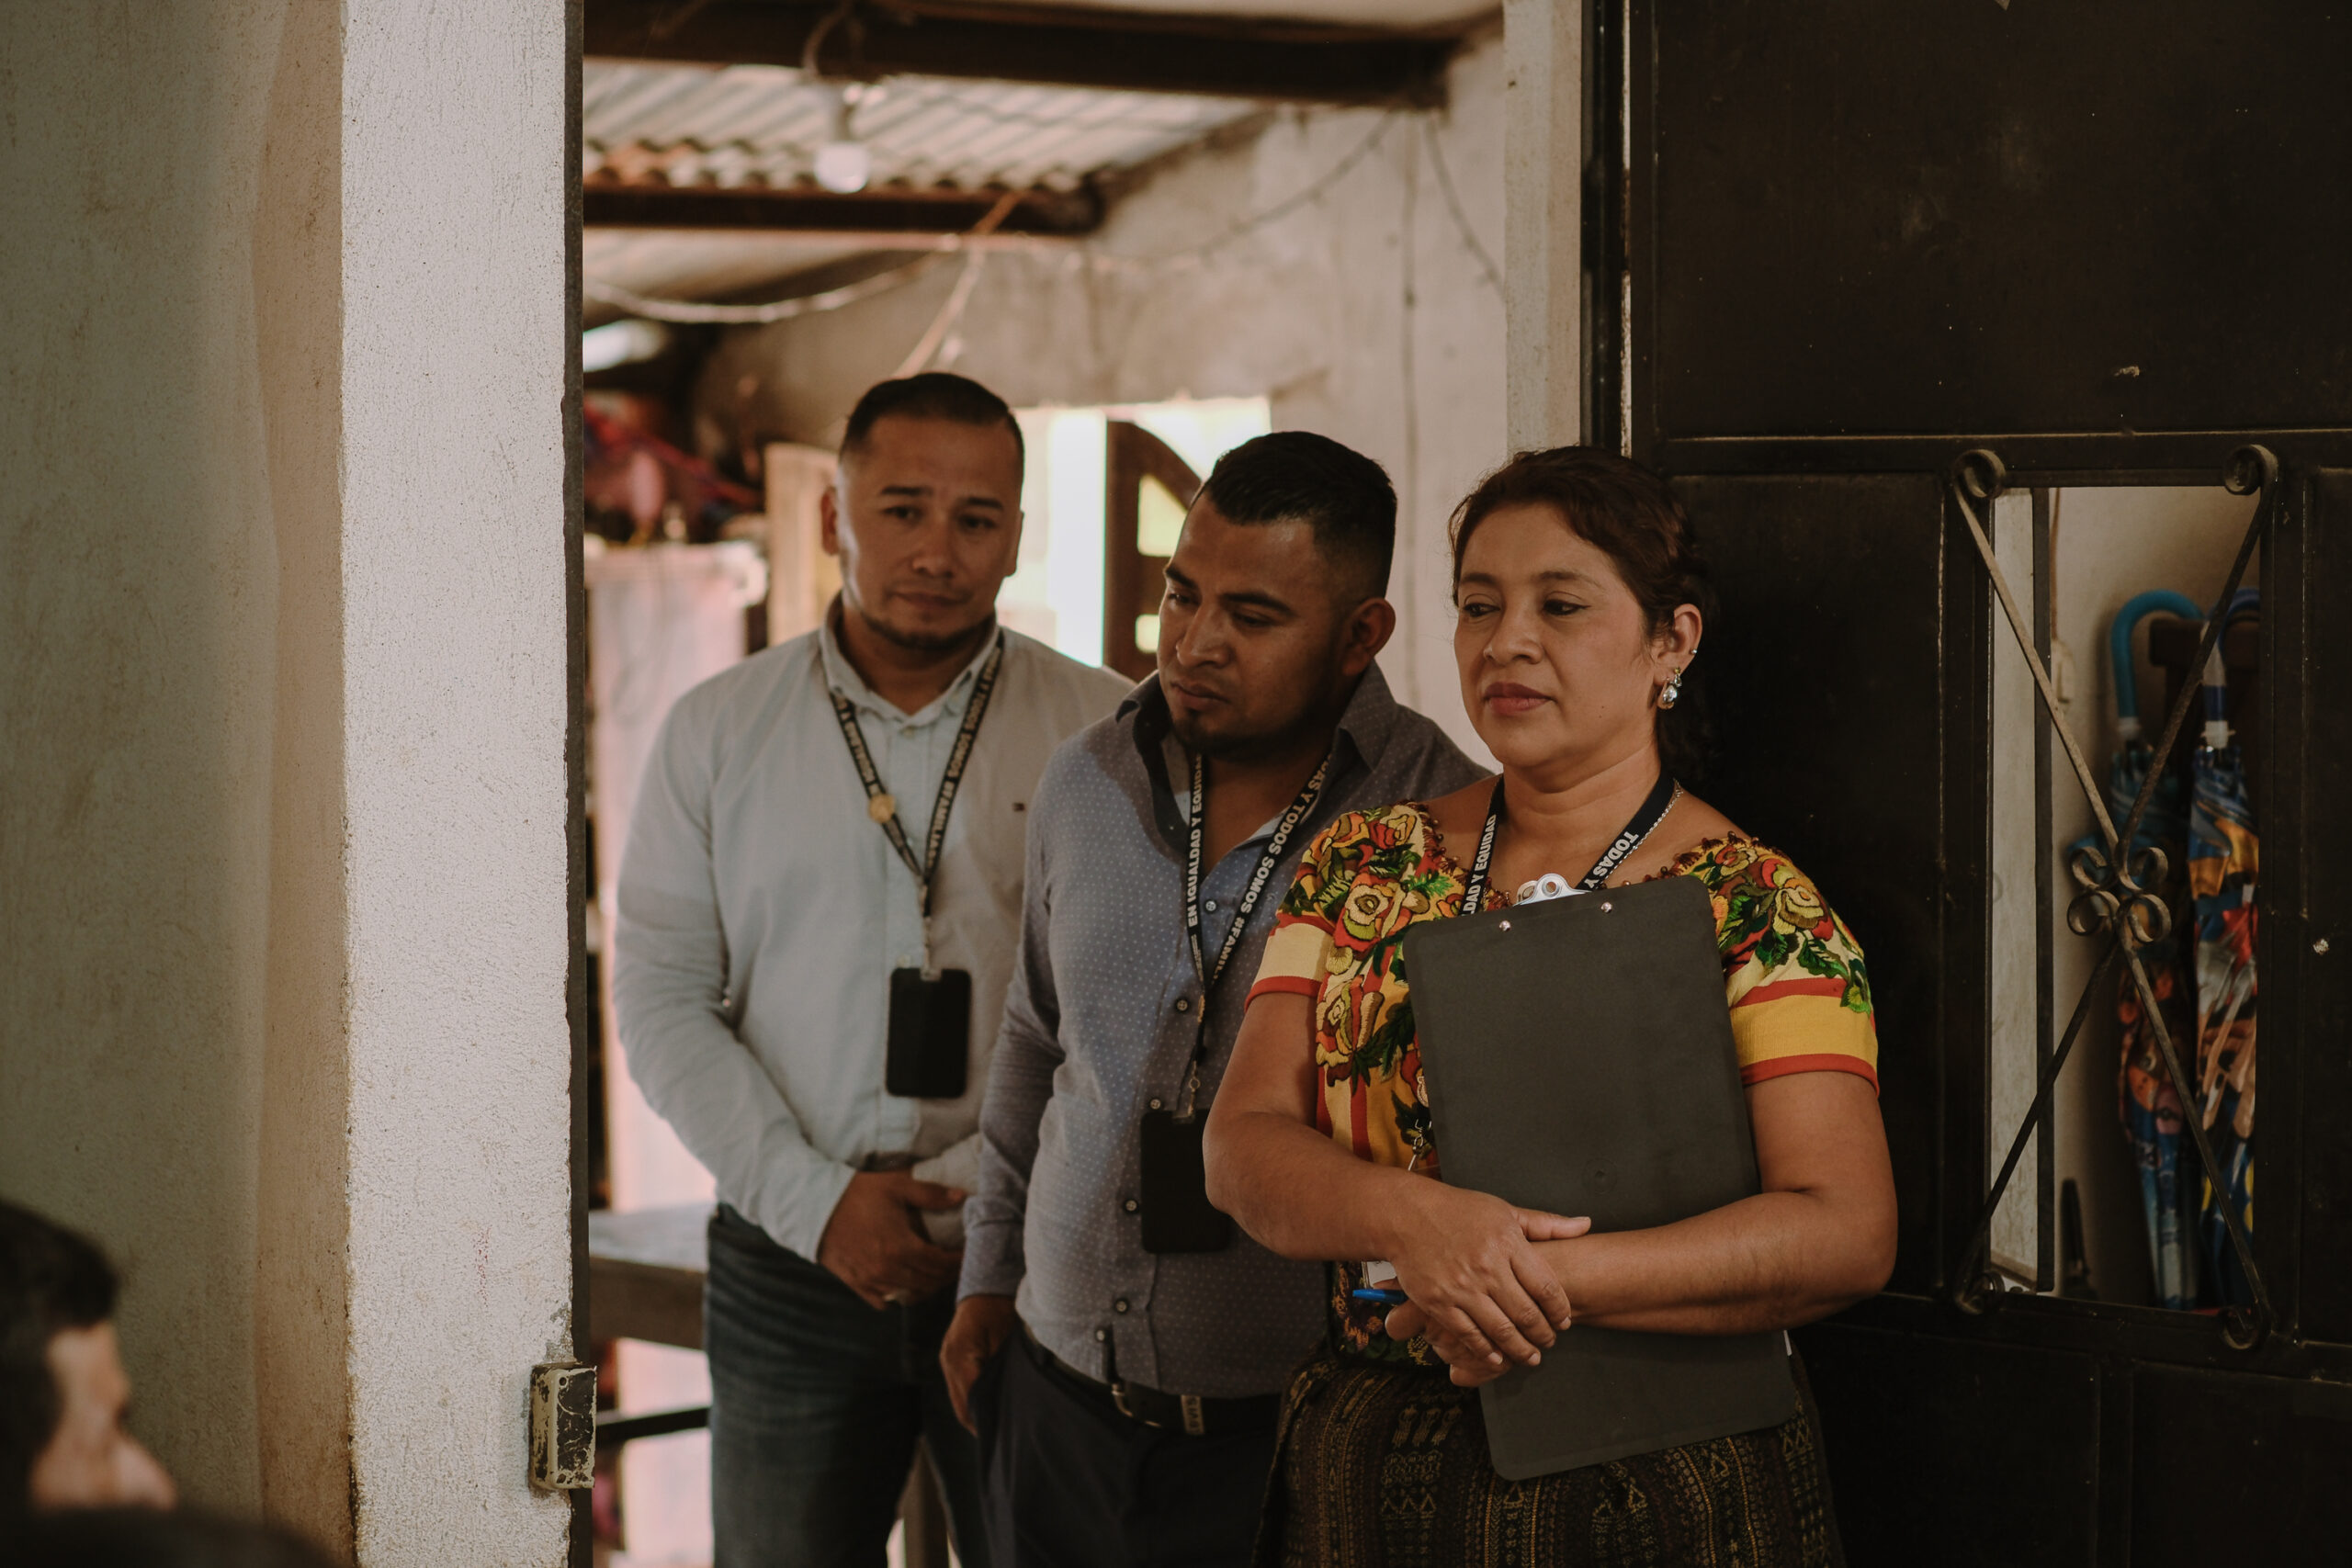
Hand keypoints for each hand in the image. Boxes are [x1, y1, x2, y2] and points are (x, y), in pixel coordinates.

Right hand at [816, 1170, 966, 1309]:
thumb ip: (931, 1194)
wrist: (814, 1206)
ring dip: (927, 1287)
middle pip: (929, 1282)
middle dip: (947, 1275)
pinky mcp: (857, 1285)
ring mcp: (871, 1281)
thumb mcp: (897, 1186)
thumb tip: (962, 1196)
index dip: (959, 1261)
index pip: (941, 1264)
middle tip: (956, 1264)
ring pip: (910, 1295)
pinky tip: (906, 1283)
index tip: (967, 1254)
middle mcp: (888, 1270)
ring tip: (936, 1274)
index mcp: (901, 1247)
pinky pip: (885, 1302)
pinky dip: (900, 1297)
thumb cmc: (857, 1193)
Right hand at [941, 1294, 1019, 1432]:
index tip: (999, 1433)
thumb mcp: (1006, 1337)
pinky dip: (970, 1401)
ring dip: (973, 1414)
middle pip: (961, 1404)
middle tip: (999, 1439)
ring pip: (958, 1399)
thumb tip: (1010, 1398)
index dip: (985, 1417)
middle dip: (977, 1422)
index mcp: (960, 1355)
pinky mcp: (950, 1360)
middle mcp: (948, 1360)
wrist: (984, 1289)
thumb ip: (1003, 1367)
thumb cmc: (999, 1309)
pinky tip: (985, 1410)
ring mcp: (946, 1361)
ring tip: (993, 1429)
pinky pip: (958, 1389)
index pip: (971, 1398)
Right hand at [1382, 1184, 1588, 1375]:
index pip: (1546, 1287)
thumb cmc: (1458, 1211)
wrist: (1405, 1215)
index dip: (1560, 1310)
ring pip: (1502, 1331)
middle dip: (1544, 1335)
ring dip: (1521, 1350)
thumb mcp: (1504, 1211)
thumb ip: (1546, 1224)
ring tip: (1531, 1357)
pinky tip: (1498, 1358)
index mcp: (1507, 1243)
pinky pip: (1470, 1335)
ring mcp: (1461, 1288)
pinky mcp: (1439, 1303)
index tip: (1564, 1320)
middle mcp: (1486, 1268)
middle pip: (1527, 1314)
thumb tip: (1585, 1225)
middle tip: (1550, 1341)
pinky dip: (1487, 1352)